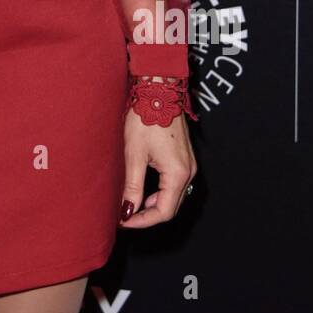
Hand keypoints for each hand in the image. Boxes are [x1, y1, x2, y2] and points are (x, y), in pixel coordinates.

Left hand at [119, 109, 196, 228]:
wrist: (158, 91)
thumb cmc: (145, 118)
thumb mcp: (134, 154)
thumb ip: (132, 186)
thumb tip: (127, 211)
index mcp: (178, 174)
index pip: (163, 212)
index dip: (142, 221)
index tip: (123, 222)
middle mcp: (188, 173)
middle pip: (170, 207)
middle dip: (146, 215)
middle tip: (124, 216)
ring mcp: (188, 165)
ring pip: (172, 197)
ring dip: (152, 205)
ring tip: (129, 204)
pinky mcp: (184, 158)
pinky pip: (173, 184)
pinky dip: (158, 192)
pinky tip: (142, 190)